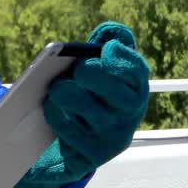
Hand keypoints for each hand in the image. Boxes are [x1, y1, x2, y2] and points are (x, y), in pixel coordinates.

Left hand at [5, 21, 150, 187]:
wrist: (73, 146)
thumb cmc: (87, 97)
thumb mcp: (98, 73)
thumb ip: (102, 46)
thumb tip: (111, 32)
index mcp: (134, 90)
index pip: (137, 73)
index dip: (124, 59)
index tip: (107, 49)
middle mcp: (129, 115)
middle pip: (117, 92)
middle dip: (94, 75)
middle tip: (77, 70)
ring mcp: (113, 137)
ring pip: (89, 109)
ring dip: (68, 93)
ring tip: (57, 87)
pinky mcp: (92, 156)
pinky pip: (70, 130)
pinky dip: (56, 114)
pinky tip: (50, 106)